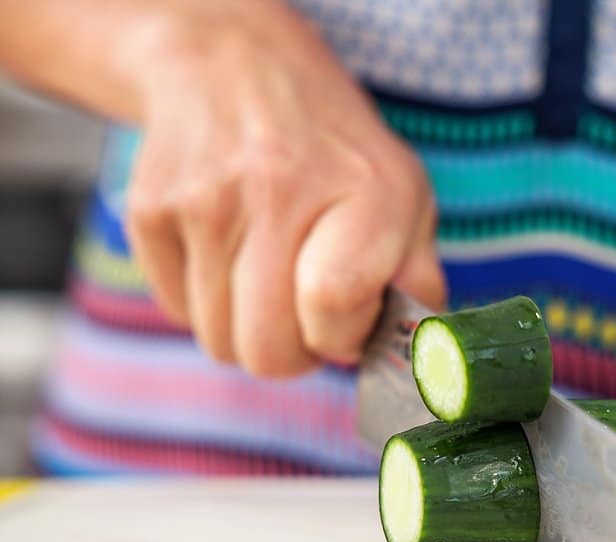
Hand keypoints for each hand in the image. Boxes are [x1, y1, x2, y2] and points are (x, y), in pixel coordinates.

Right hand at [125, 2, 442, 375]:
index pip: (335, 304)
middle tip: (304, 315)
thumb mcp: (405, 196)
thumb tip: (415, 352)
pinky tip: (227, 252)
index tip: (348, 315)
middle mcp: (280, 189)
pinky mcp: (150, 210)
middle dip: (291, 352)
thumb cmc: (335, 154)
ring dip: (246, 329)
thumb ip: (418, 279)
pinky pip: (176, 311)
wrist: (234, 69)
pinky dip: (204, 301)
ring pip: (218, 340)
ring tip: (267, 276)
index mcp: (365, 192)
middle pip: (267, 349)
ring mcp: (206, 200)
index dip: (340, 335)